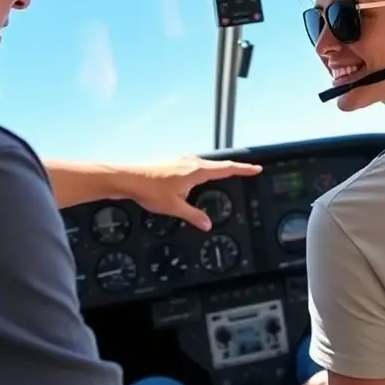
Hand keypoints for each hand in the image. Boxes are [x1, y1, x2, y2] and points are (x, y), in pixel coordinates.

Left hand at [130, 156, 261, 230]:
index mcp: (196, 170)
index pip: (227, 168)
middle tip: (245, 172)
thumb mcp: (175, 207)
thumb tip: (207, 224)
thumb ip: (194, 216)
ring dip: (217, 170)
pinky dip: (203, 171)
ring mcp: (182, 160)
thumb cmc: (149, 189)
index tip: (256, 168)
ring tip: (225, 176)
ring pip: (206, 165)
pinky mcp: (173, 162)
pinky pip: (195, 166)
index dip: (243, 169)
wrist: (128, 178)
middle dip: (233, 169)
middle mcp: (191, 161)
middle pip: (219, 165)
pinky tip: (198, 181)